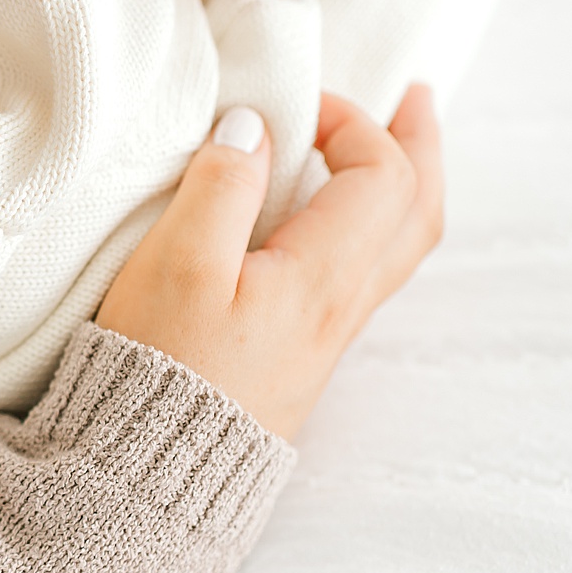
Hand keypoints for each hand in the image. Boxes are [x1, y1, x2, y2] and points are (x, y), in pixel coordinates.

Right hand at [96, 86, 443, 437]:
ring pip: (397, 249)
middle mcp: (341, 307)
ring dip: (403, 187)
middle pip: (417, 214)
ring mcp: (326, 336)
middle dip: (420, 146)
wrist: (151, 474)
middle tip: (413, 97)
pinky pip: (362, 275)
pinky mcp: (299, 356)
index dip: (350, 121)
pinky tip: (334, 222)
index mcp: (323, 276)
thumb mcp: (178, 264)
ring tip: (390, 149)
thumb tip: (254, 124)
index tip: (291, 105)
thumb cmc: (161, 367)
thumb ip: (221, 185)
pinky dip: (369, 226)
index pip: (381, 174)